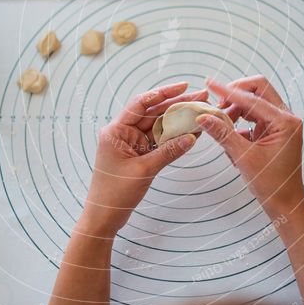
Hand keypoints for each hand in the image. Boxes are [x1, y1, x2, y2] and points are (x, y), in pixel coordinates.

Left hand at [77, 82, 203, 238]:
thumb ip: (168, 152)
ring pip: (157, 126)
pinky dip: (172, 137)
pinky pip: (158, 141)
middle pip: (152, 112)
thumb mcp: (144, 170)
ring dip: (177, 120)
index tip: (183, 86)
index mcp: (116, 130)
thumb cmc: (114, 193)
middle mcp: (122, 133)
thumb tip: (191, 137)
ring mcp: (130, 143)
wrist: (104, 218)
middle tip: (199, 97)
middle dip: (176, 105)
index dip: (163, 93)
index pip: (141, 103)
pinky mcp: (137, 154)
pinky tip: (190, 131)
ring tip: (199, 112)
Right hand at [196, 76, 303, 219]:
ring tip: (222, 126)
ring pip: (254, 103)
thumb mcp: (244, 158)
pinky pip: (254, 117)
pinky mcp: (273, 131)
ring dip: (236, 110)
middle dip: (235, 95)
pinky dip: (240, 122)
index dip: (228, 91)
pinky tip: (232, 137)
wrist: (285, 204)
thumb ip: (223, 134)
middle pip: (258, 91)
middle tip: (216, 105)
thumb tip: (203, 117)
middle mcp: (286, 118)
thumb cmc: (272, 185)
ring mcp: (280, 124)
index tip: (210, 84)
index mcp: (285, 122)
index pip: (253, 97)